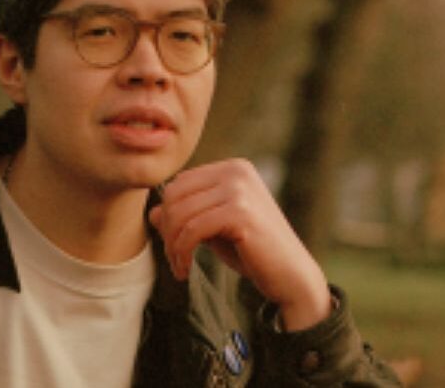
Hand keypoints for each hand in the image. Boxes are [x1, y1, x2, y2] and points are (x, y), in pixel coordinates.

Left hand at [149, 159, 331, 330]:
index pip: (179, 183)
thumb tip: (152, 212)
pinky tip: (185, 270)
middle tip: (174, 259)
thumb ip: (187, 216)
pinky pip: (191, 230)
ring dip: (172, 246)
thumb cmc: (253, 251)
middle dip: (167, 230)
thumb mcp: (213, 229)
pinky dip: (181, 252)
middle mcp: (236, 171)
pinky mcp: (240, 212)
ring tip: (179, 267)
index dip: (168, 215)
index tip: (173, 245)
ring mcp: (239, 189)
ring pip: (180, 213)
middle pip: (174, 194)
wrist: (292, 277)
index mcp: (232, 168)